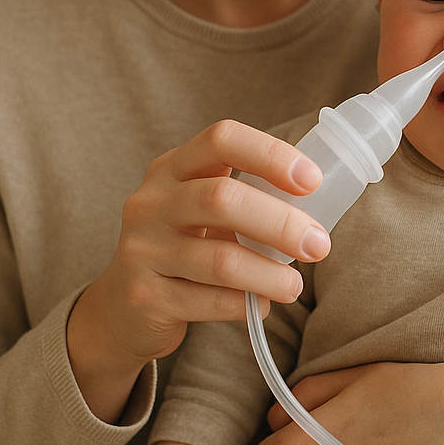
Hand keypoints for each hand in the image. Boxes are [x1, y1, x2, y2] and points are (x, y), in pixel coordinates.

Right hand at [67, 120, 330, 421]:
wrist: (122, 305)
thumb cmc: (182, 245)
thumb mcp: (200, 207)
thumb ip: (246, 196)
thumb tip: (321, 203)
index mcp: (172, 168)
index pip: (221, 139)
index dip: (270, 154)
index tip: (312, 180)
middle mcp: (151, 202)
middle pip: (222, 199)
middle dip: (282, 223)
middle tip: (319, 245)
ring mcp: (142, 250)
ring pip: (221, 260)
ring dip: (270, 274)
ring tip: (295, 286)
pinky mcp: (145, 298)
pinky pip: (208, 302)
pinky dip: (244, 304)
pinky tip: (262, 304)